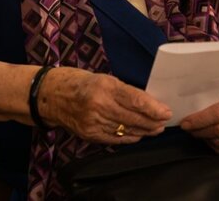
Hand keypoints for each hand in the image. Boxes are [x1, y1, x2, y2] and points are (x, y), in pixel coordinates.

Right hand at [38, 67, 170, 143]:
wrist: (51, 95)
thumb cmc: (80, 82)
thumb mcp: (104, 79)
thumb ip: (124, 91)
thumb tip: (148, 103)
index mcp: (104, 86)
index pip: (135, 100)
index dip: (153, 108)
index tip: (166, 111)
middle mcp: (98, 105)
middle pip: (133, 118)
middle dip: (152, 122)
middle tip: (164, 122)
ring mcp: (93, 122)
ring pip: (126, 130)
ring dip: (144, 131)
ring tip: (155, 129)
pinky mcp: (89, 135)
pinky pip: (115, 139)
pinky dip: (129, 138)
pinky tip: (138, 135)